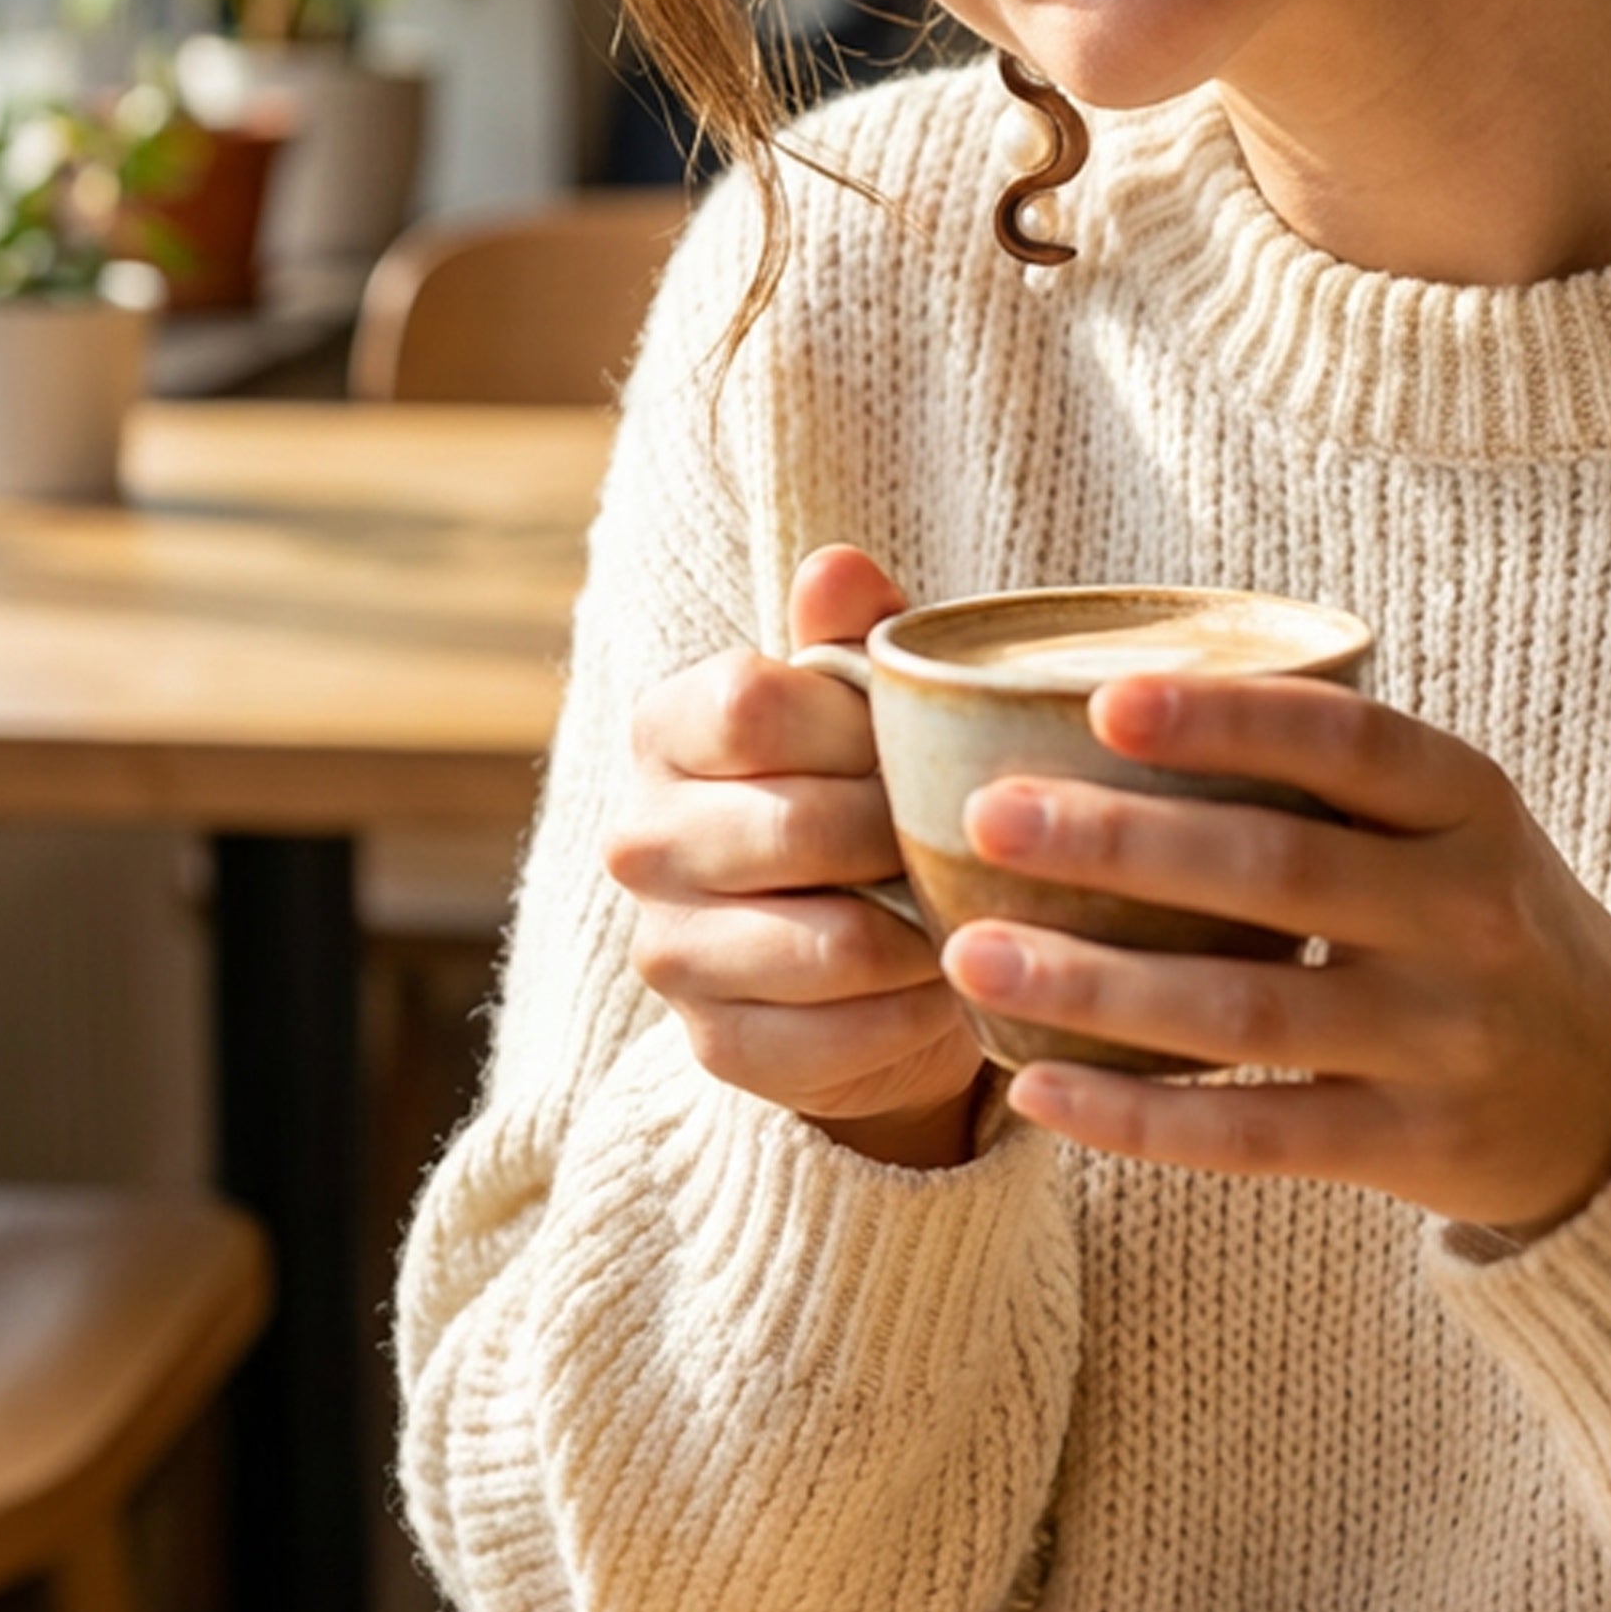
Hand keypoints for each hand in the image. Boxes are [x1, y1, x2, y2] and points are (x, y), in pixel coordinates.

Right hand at [608, 545, 985, 1166]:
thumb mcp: (868, 700)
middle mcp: (641, 839)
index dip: (857, 726)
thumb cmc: (866, 786)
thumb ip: (855, 631)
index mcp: (667, 728)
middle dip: (908, 834)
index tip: (913, 744)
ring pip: (829, 944)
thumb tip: (840, 565)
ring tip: (967, 909)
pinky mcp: (716, 1045)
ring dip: (923, 932)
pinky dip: (914, 1014)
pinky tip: (943, 985)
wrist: (863, 948)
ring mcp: (668, 951)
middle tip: (969, 838)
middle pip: (797, 828)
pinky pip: (841, 1036)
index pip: (751, 704)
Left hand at [943, 675, 1610, 1237]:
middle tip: (986, 816)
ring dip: (1098, 987)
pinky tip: (1036, 1089)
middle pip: (1278, 870)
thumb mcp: (1449, 824)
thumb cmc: (1475, 920)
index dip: (1230, 720)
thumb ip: (1326, 774)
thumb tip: (1103, 702)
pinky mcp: (1413, 1147)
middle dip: (1120, 843)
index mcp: (1471, 805)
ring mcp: (1446, 1039)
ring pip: (1249, 1012)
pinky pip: (1256, 1136)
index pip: (1352, 742)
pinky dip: (1138, 1118)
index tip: (1105, 700)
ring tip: (973, 955)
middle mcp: (1469, 914)